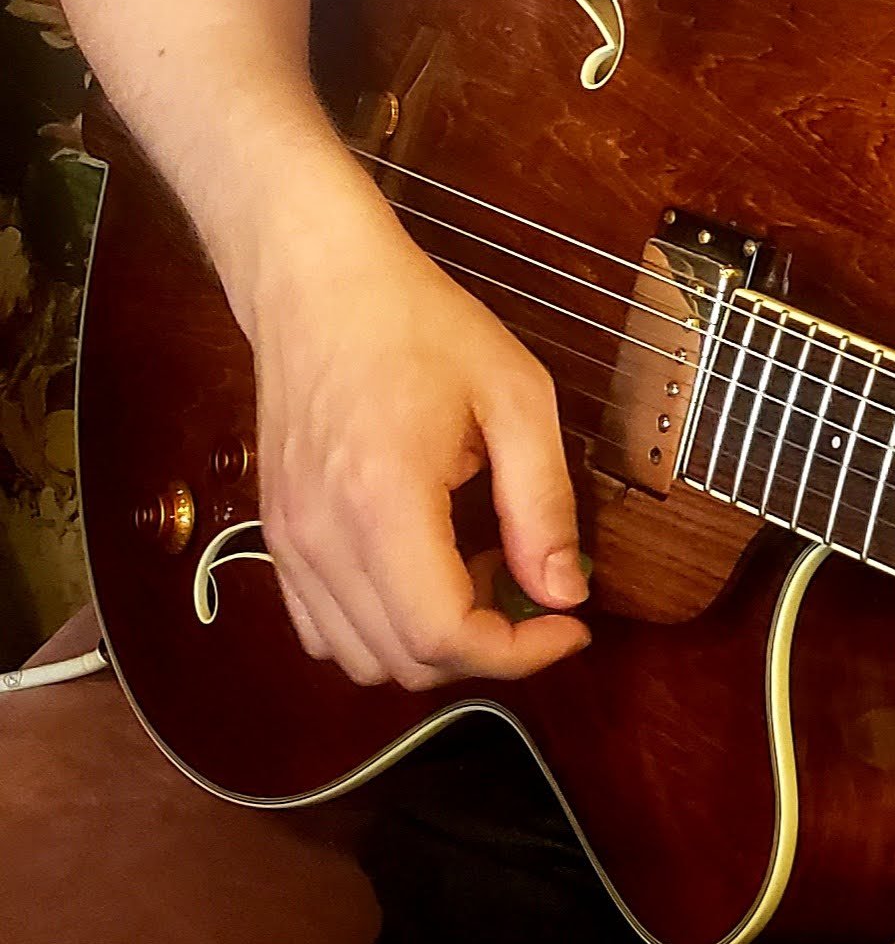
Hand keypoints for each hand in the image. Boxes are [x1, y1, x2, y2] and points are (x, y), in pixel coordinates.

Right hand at [247, 160, 590, 691]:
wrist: (315, 281)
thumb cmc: (413, 323)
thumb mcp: (515, 396)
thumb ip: (543, 503)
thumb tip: (564, 591)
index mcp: (384, 498)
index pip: (444, 635)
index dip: (519, 653)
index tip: (569, 625)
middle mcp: (322, 535)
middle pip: (404, 662)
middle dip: (485, 650)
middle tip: (531, 590)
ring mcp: (288, 541)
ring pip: (359, 659)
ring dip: (431, 645)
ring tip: (479, 574)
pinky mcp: (277, 538)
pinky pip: (322, 630)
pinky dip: (379, 630)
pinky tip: (424, 574)